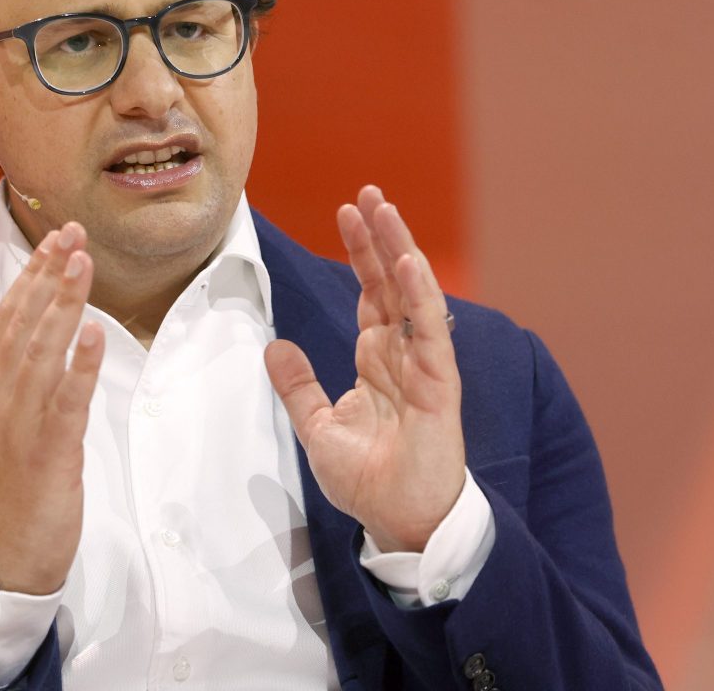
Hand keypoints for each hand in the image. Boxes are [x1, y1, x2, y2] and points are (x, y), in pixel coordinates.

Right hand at [0, 222, 103, 593]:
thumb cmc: (14, 491)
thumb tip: (48, 345)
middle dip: (48, 275)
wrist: (1, 556)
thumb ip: (24, 386)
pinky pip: (64, 400)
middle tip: (73, 232)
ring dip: (63, 304)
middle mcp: (0, 399)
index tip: (54, 240)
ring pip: (41, 352)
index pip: (10, 321)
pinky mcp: (46, 452)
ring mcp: (20, 424)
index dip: (31, 277)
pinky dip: (79, 364)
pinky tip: (93, 333)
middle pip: (23, 324)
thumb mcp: (11, 427)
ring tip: (82, 263)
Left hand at [265, 185, 465, 552]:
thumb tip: (274, 346)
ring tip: (386, 210)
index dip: (360, 252)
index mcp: (378, 358)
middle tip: (368, 192)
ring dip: (400, 250)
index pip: (371, 292)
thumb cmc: (369, 479)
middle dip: (381, 236)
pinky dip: (420, 296)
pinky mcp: (439, 385)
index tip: (347, 212)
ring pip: (414, 295)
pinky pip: (431, 332)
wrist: (398, 521)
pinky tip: (407, 263)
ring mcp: (424, 365)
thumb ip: (299, 385)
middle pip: (393, 282)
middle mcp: (404, 353)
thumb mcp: (317, 426)